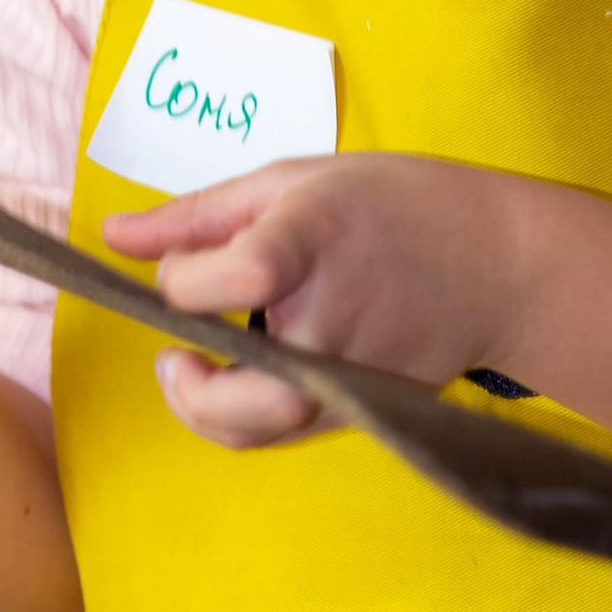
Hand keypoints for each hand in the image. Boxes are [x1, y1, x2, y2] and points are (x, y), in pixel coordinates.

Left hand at [104, 155, 521, 450]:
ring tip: (195, 374)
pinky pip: (289, 431)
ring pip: (263, 428)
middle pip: (253, 392)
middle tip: (173, 361)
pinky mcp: (369, 405)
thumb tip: (112, 240)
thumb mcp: (292, 180)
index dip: (186, 280)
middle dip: (192, 393)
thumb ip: (196, 215)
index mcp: (313, 240)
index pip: (235, 275)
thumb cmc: (390, 203)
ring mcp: (357, 372)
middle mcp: (335, 316)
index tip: (185, 271)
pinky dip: (249, 417)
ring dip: (210, 413)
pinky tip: (243, 379)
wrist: (499, 262)